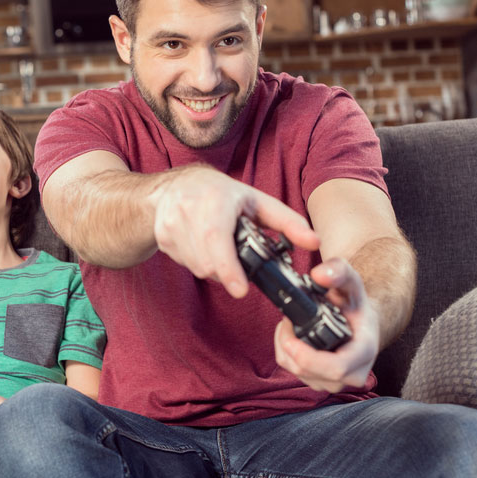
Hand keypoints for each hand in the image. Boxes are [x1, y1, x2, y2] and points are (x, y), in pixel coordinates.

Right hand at [151, 166, 319, 297]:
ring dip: (215, 268)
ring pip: (198, 267)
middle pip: (208, 262)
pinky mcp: (162, 238)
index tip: (240, 290)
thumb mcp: (256, 201)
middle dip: (228, 272)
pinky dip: (200, 263)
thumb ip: (288, 222)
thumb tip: (314, 242)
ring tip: (221, 249)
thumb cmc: (219, 193)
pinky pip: (186, 264)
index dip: (228, 268)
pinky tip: (203, 247)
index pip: (217, 239)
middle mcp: (187, 210)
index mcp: (214, 199)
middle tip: (239, 264)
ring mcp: (170, 225)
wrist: (174, 187)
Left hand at [273, 257, 379, 392]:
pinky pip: (293, 370)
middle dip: (290, 346)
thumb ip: (338, 271)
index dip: (310, 358)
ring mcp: (335, 381)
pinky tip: (292, 335)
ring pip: (297, 371)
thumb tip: (319, 275)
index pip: (337, 368)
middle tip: (287, 320)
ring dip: (286, 347)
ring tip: (292, 324)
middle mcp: (352, 373)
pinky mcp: (319, 381)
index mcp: (364, 352)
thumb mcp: (351, 281)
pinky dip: (285, 351)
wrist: (359, 321)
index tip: (291, 341)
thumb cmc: (355, 303)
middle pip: (311, 372)